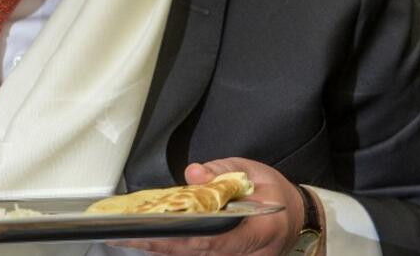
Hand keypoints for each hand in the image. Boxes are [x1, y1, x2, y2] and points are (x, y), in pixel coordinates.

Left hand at [114, 158, 312, 255]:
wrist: (295, 217)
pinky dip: (170, 248)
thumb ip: (222, 173)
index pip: (215, 241)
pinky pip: (194, 255)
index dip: (180, 239)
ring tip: (127, 236)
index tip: (152, 233)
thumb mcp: (254, 173)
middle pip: (195, 253)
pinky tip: (147, 239)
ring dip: (160, 248)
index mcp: (258, 231)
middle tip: (123, 235)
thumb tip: (193, 174)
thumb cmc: (275, 195)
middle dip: (158, 244)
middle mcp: (244, 254)